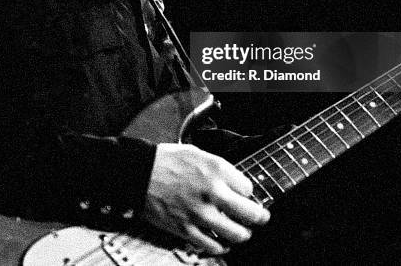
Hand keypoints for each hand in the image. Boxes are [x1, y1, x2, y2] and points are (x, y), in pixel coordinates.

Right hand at [143, 143, 269, 254]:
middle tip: (261, 217)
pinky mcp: (187, 230)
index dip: (248, 191)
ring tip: (242, 231)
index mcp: (216, 169)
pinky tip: (223, 242)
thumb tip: (236, 184)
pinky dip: (222, 247)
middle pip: (251, 214)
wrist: (139, 174)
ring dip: (243, 234)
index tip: (244, 193)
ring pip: (237, 235)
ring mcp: (200, 214)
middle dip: (259, 217)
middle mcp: (212, 192)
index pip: (248, 188)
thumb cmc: (166, 160)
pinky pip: (214, 247)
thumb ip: (219, 168)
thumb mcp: (198, 153)